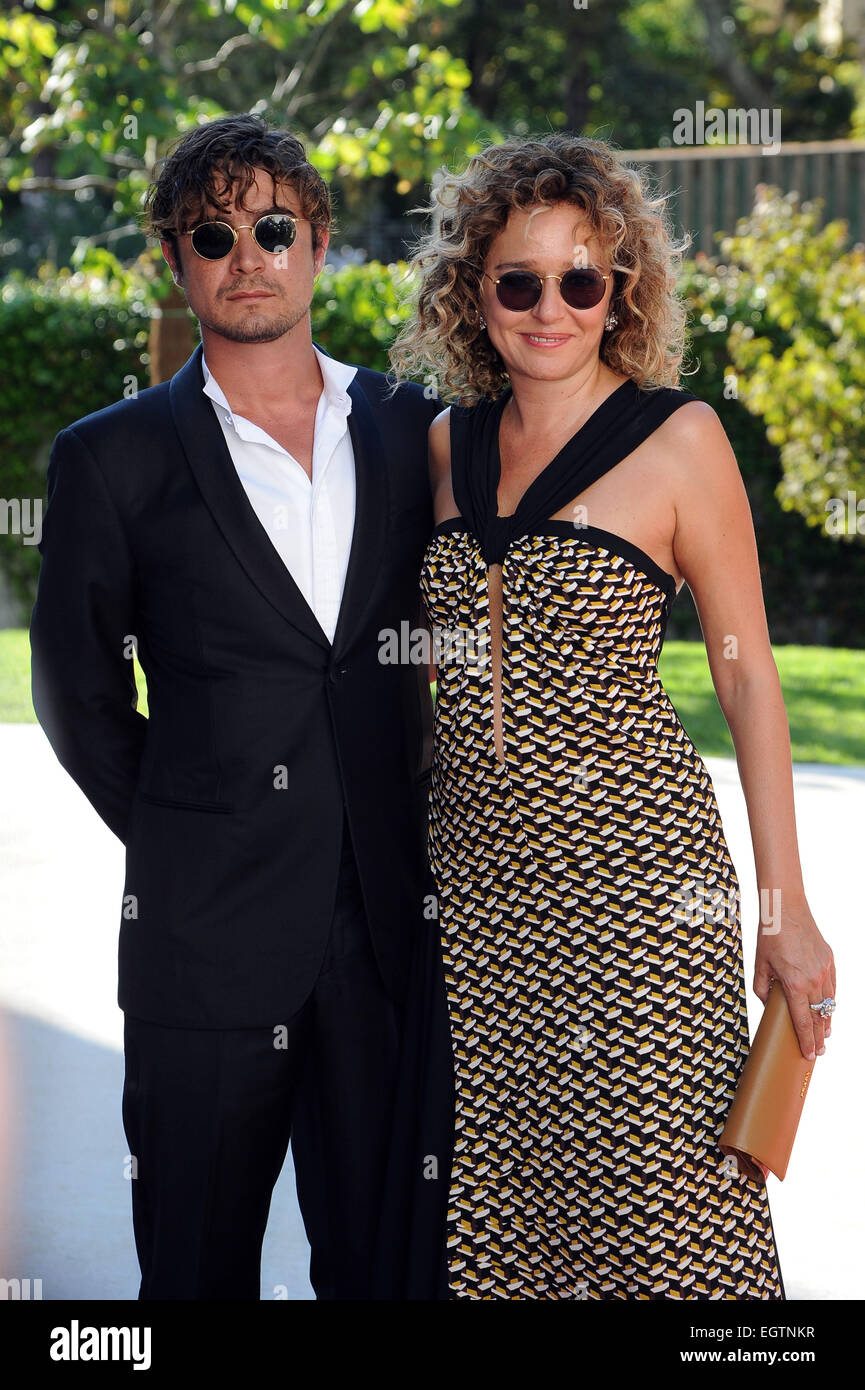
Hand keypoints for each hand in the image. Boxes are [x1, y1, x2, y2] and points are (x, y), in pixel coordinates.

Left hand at [753, 894, 834, 1060]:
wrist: (785, 908)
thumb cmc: (769, 936)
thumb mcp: (760, 966)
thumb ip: (764, 990)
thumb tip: (769, 1006)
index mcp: (795, 984)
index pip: (804, 1021)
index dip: (807, 1041)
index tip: (809, 1054)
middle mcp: (814, 980)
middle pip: (820, 1017)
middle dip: (819, 1037)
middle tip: (819, 1052)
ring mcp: (824, 970)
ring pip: (829, 1004)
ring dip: (827, 1021)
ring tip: (825, 1036)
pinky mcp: (830, 961)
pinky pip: (833, 987)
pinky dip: (831, 1001)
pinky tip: (828, 1009)